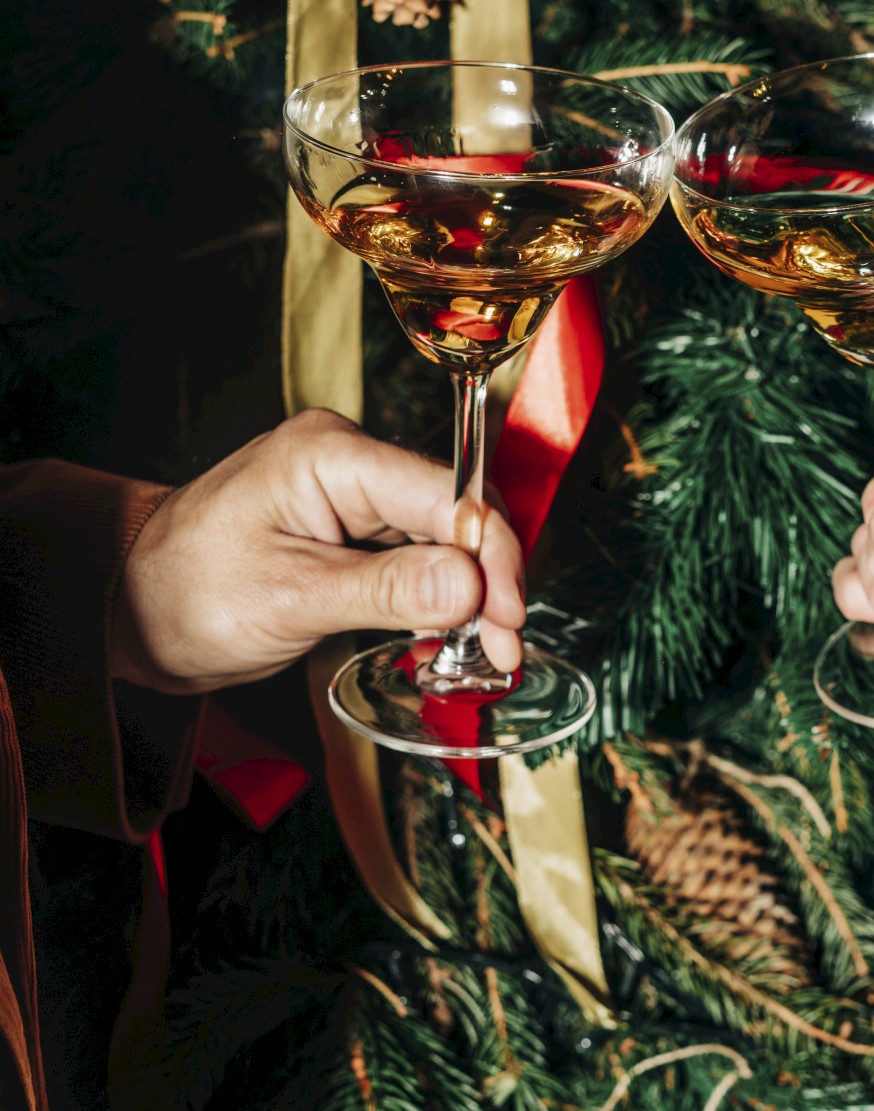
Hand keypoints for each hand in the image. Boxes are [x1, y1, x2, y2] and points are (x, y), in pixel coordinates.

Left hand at [112, 408, 525, 693]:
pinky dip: (444, 601)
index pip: (448, 494)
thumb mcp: (289, 598)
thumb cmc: (184, 592)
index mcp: (331, 455)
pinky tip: (450, 640)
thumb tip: (470, 585)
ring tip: (482, 654)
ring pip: (449, 539)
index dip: (493, 556)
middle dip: (491, 582)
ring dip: (473, 597)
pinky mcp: (356, 530)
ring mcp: (355, 495)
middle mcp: (351, 462)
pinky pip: (422, 557)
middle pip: (459, 513)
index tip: (508, 619)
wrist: (128, 609)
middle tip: (501, 649)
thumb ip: (386, 590)